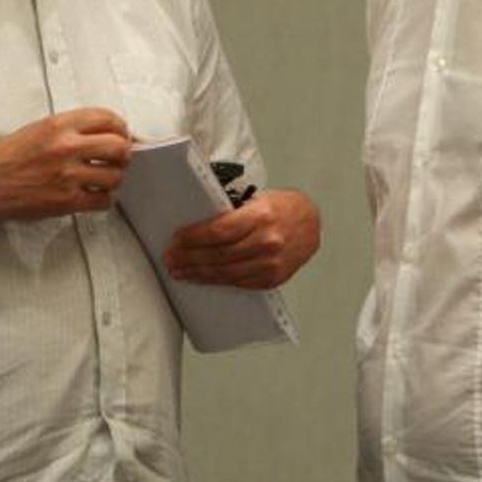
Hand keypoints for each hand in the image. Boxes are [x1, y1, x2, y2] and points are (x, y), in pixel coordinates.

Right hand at [0, 107, 130, 220]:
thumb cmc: (8, 158)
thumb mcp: (39, 129)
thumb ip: (73, 129)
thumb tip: (109, 132)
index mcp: (59, 124)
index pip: (109, 119)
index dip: (121, 128)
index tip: (121, 135)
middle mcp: (66, 147)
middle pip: (119, 147)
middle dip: (122, 154)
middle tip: (116, 159)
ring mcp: (67, 176)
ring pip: (115, 176)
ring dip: (113, 178)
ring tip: (101, 179)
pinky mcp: (66, 201)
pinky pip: (103, 200)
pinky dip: (104, 199)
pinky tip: (94, 195)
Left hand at [163, 188, 319, 288]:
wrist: (311, 223)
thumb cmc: (281, 208)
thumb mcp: (257, 198)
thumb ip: (231, 211)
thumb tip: (195, 220)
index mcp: (261, 216)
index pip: (219, 231)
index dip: (194, 237)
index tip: (176, 239)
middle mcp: (268, 241)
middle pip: (219, 255)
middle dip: (189, 258)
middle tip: (170, 259)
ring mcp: (271, 264)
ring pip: (226, 273)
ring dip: (198, 274)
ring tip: (180, 271)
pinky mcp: (273, 279)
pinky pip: (239, 283)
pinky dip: (218, 281)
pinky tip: (203, 278)